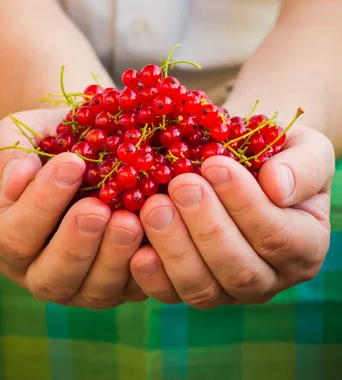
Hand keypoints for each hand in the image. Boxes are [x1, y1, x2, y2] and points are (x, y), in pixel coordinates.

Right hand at [0, 109, 146, 307]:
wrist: (97, 147)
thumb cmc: (53, 140)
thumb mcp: (24, 133)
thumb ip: (10, 153)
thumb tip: (17, 179)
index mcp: (7, 239)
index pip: (14, 236)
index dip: (41, 204)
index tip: (71, 164)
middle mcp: (42, 272)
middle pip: (52, 277)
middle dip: (76, 243)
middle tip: (98, 208)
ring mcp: (85, 285)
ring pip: (96, 290)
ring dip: (114, 257)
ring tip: (130, 220)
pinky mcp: (125, 286)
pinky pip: (137, 288)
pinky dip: (150, 269)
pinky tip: (158, 240)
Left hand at [130, 125, 333, 307]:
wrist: (245, 160)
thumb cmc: (277, 152)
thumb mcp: (305, 148)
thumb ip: (303, 167)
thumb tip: (277, 188)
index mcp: (305, 243)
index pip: (277, 236)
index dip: (245, 204)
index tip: (215, 165)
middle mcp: (270, 276)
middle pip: (239, 269)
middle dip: (206, 226)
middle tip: (181, 184)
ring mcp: (228, 288)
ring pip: (203, 288)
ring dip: (175, 248)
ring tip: (153, 206)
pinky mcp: (191, 287)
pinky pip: (171, 293)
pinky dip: (151, 275)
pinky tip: (137, 247)